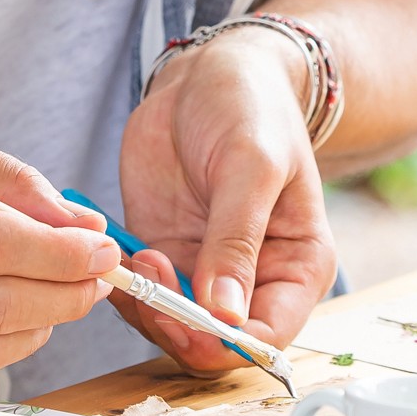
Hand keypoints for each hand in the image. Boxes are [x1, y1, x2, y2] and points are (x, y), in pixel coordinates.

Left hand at [116, 32, 336, 373]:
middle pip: (215, 343)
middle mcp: (255, 281)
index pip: (268, 337)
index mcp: (298, 267)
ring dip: (145, 305)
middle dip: (176, 325)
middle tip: (147, 279)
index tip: (185, 315)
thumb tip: (224, 313)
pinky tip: (118, 252)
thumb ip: (236, 239)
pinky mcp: (165, 257)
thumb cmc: (249, 108)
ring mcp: (205, 272)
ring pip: (172, 328)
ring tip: (136, 253)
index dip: (225, 342)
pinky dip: (123, 287)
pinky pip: (140, 298)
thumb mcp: (250, 166)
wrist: (207, 72)